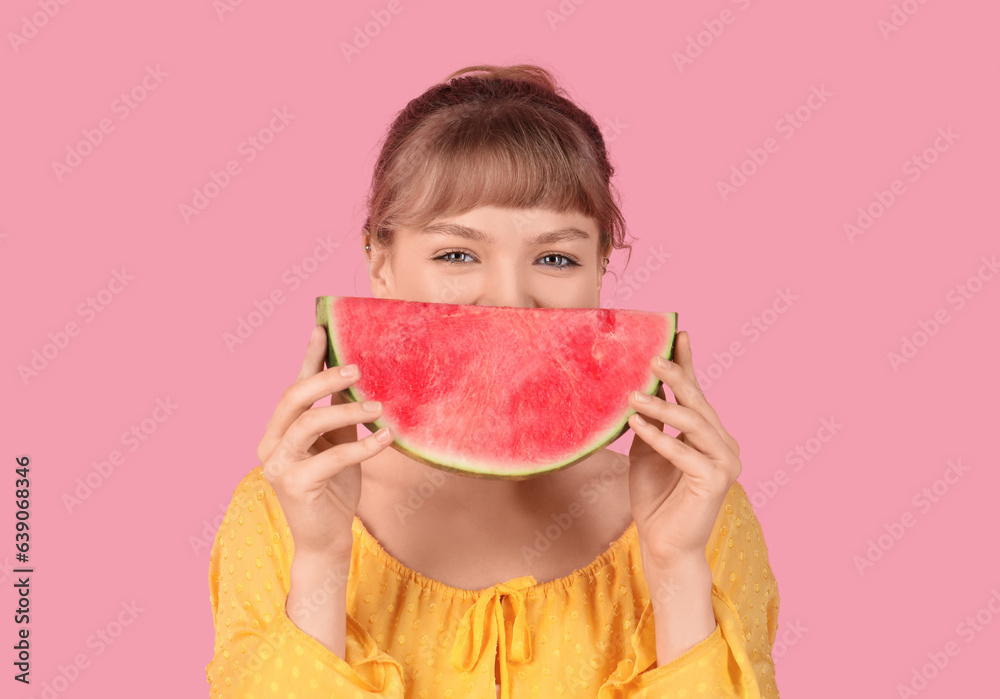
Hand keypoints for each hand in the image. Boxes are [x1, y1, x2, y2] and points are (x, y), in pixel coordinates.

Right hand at [256, 326, 393, 559]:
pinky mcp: (295, 485)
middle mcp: (271, 443)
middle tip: (357, 368)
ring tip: (378, 407)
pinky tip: (386, 438)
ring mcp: (278, 464)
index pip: (294, 386)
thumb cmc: (334, 488)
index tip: (322, 327)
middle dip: (325, 378)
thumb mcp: (337, 442)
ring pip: (309, 423)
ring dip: (346, 410)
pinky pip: (332, 456)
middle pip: (294, 398)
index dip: (308, 357)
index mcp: (280, 430)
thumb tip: (355, 374)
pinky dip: (362, 445)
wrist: (327, 539)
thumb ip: (339, 411)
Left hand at [626, 331, 741, 568]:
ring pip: (692, 424)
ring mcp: (725, 463)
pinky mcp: (715, 481)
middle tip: (652, 357)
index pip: (697, 394)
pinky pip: (683, 452)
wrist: (662, 544)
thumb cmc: (655, 498)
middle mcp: (725, 445)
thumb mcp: (648, 450)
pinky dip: (658, 437)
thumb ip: (653, 421)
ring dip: (661, 406)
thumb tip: (642, 386)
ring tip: (632, 395)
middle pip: (697, 403)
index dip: (688, 364)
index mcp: (711, 436)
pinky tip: (635, 423)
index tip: (678, 333)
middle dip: (676, 376)